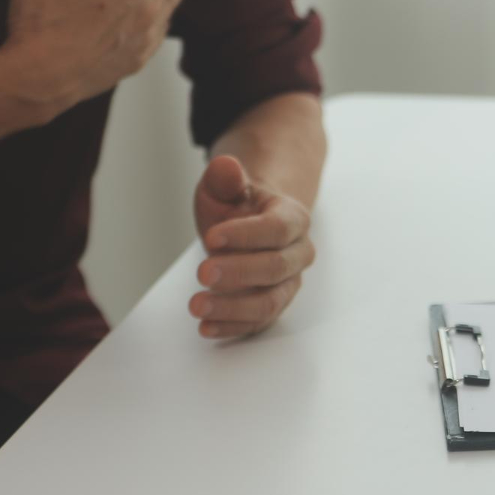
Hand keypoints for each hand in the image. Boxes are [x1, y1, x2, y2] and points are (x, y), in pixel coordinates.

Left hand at [189, 156, 315, 339]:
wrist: (247, 226)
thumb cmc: (237, 206)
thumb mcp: (224, 186)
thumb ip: (225, 177)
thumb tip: (227, 167)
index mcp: (292, 218)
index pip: (277, 229)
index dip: (246, 235)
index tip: (212, 237)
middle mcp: (297, 254)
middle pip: (276, 268)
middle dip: (239, 273)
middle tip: (203, 273)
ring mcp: (287, 284)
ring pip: (269, 302)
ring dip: (233, 308)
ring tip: (197, 306)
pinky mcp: (271, 306)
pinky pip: (257, 323)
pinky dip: (232, 327)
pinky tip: (205, 327)